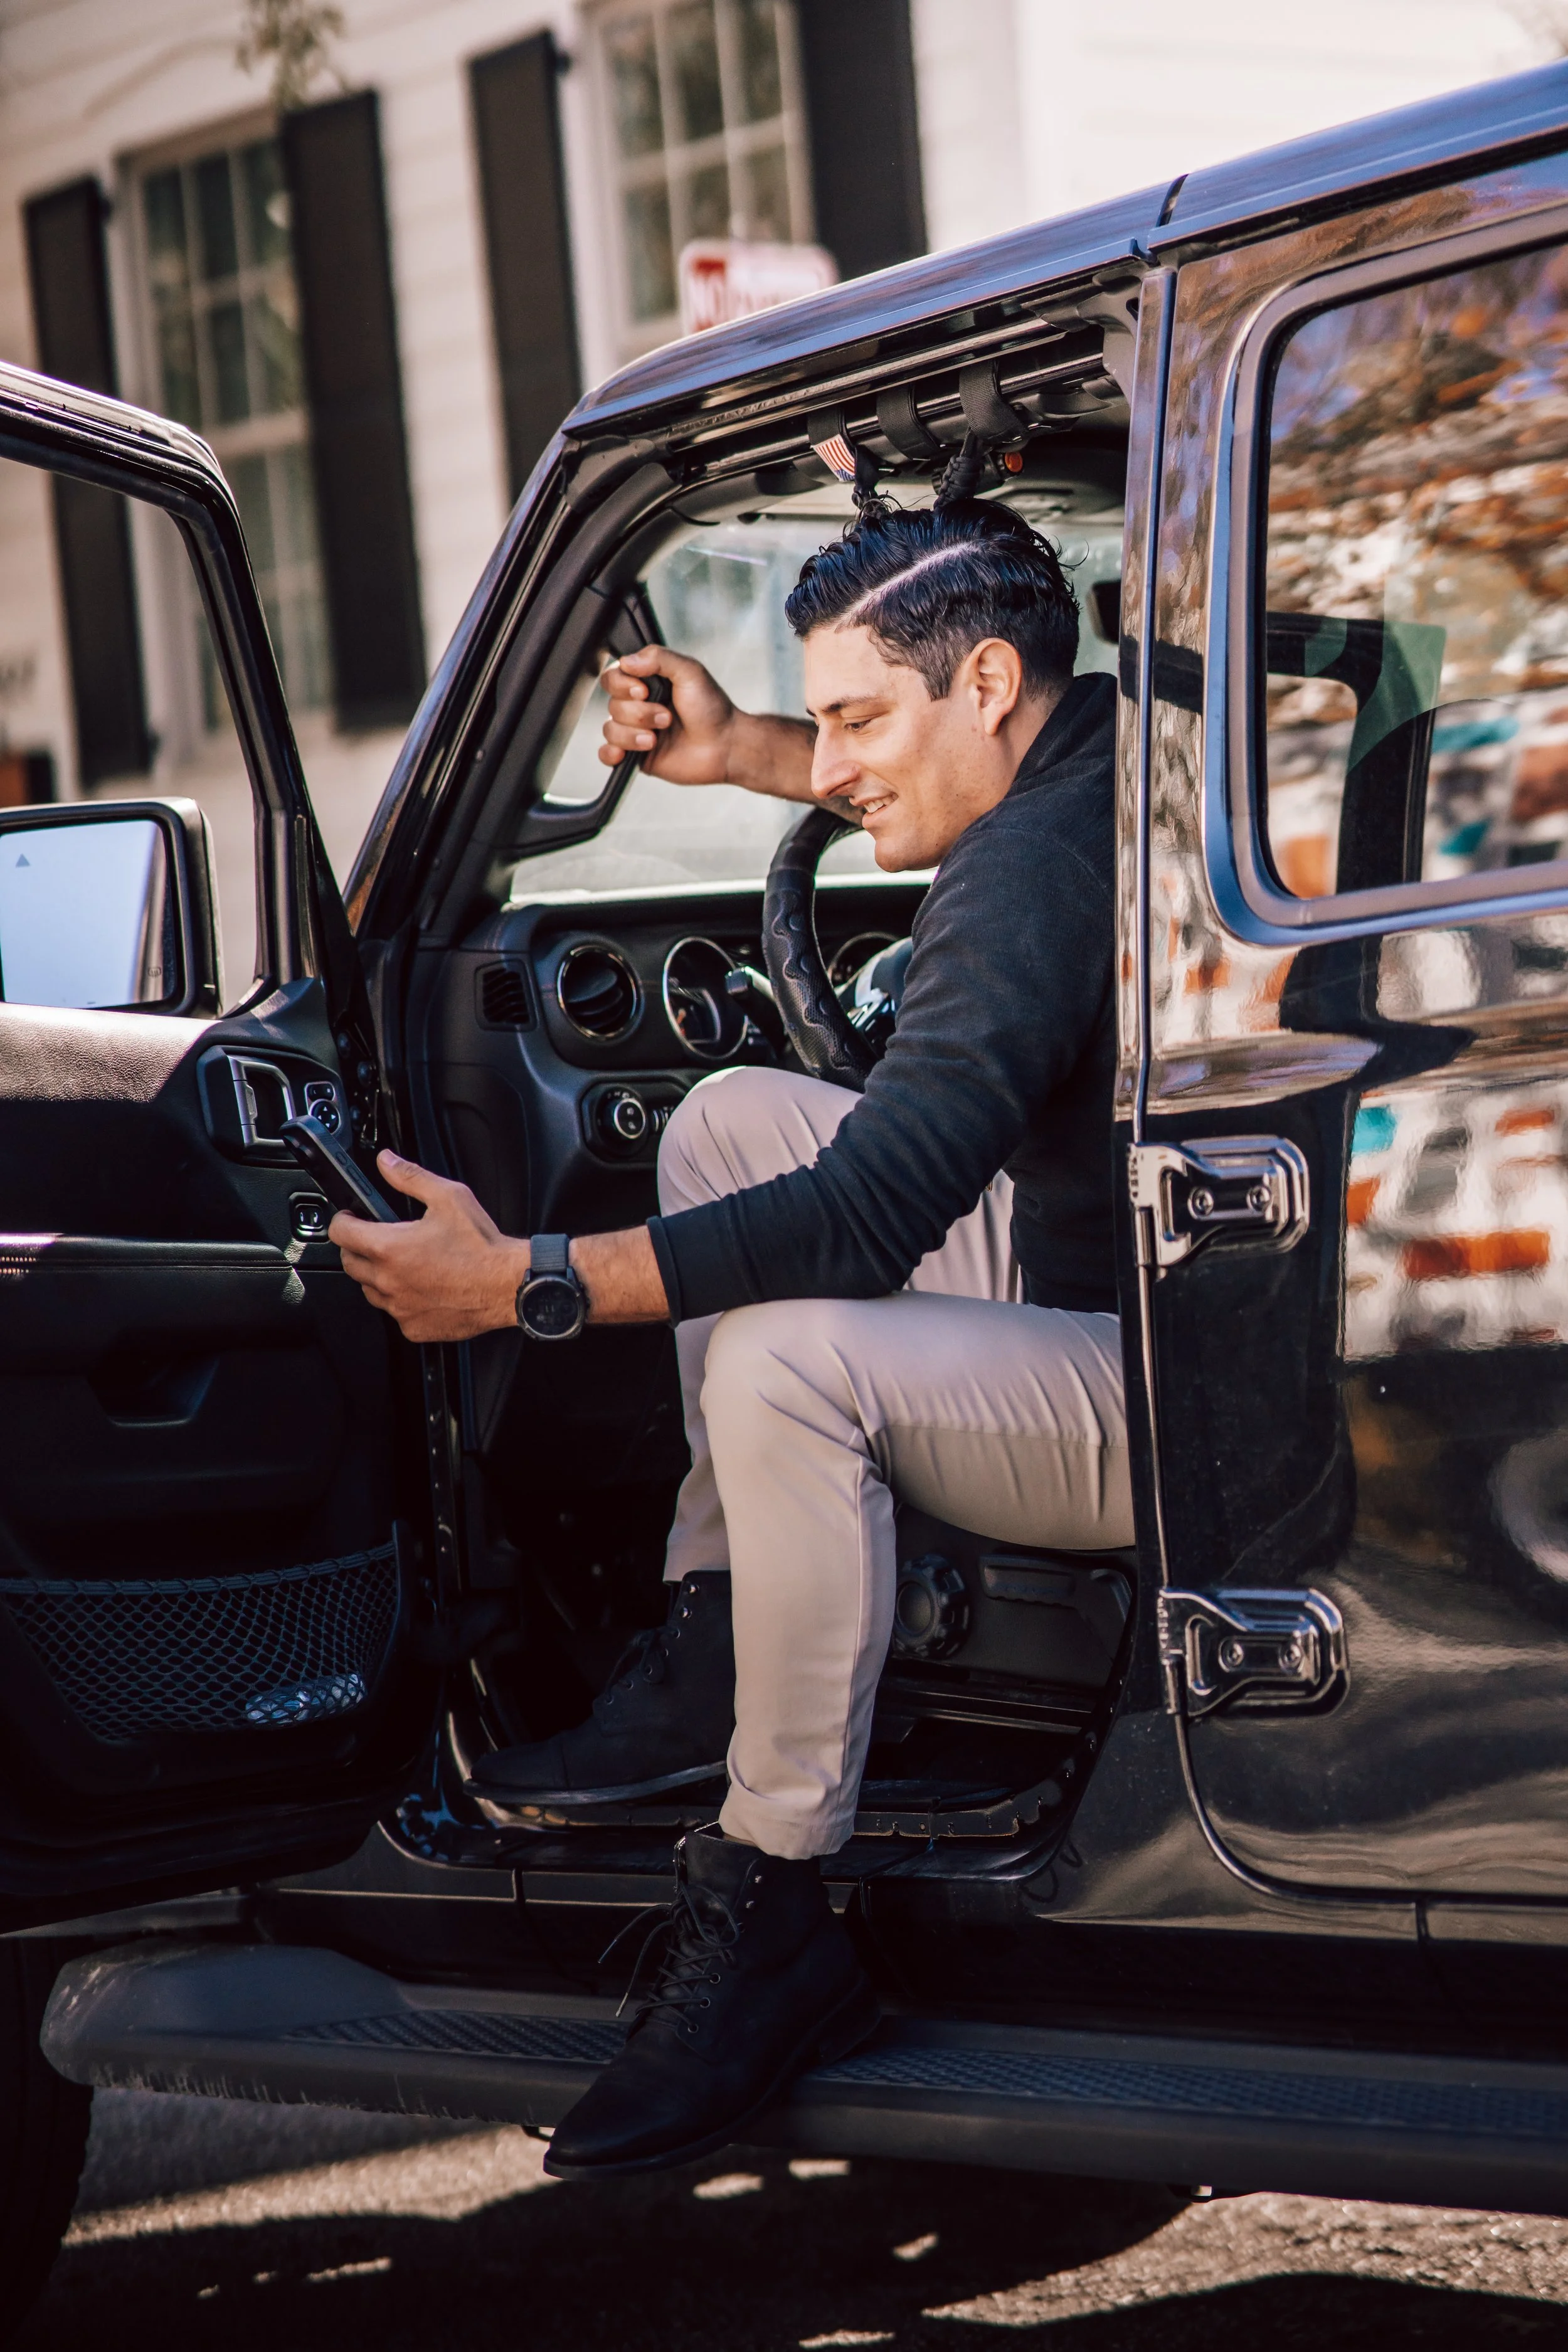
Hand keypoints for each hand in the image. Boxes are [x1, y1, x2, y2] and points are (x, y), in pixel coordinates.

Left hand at [329, 1152, 526, 1342]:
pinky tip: (421, 1286)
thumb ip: (410, 1177)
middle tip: (379, 1238)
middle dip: (358, 1247)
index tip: (351, 1218)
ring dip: (377, 1275)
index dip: (343, 1220)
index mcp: (389, 1247)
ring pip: (369, 1290)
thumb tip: (386, 1161)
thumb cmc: (481, 1246)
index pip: (340, 1233)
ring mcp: (399, 1307)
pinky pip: (394, 1312)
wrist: (508, 1285)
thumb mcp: (448, 1196)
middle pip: (349, 1263)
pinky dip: (401, 1299)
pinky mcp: (413, 1326)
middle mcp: (388, 1280)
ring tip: (404, 1262)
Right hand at [599, 645, 735, 783]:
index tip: (644, 691)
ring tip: (657, 739)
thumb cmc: (712, 709)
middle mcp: (639, 705)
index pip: (613, 677)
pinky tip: (625, 754)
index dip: (622, 685)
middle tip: (667, 718)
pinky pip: (607, 754)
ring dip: (634, 734)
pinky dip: (611, 753)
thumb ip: (659, 657)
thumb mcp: (690, 672)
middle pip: (612, 705)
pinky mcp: (637, 756)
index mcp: (647, 682)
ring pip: (610, 730)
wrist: (724, 747)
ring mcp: (636, 731)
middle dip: (640, 713)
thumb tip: (626, 661)